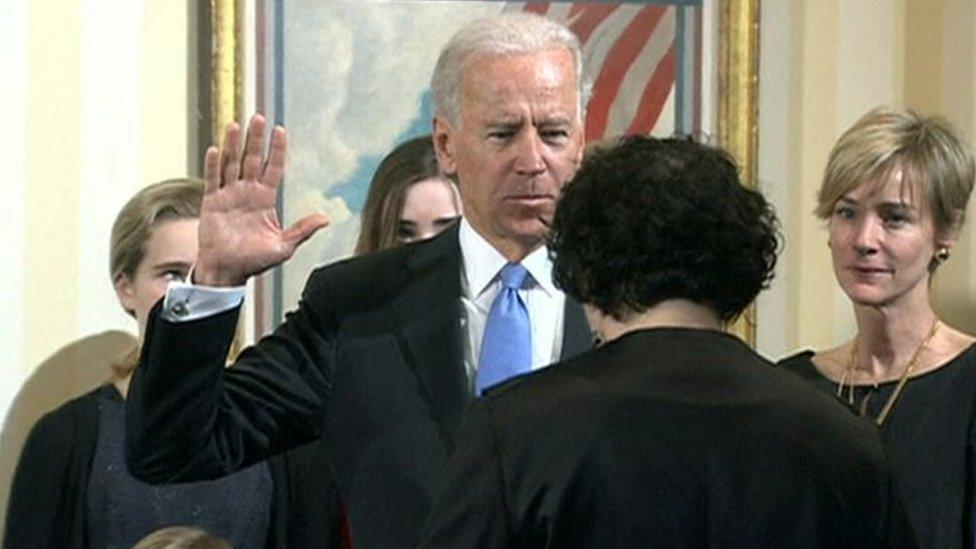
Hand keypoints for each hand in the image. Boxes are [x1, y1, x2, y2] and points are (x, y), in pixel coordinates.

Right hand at [194, 114, 328, 285]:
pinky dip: (214, 165)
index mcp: (265, 199)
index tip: (281, 130)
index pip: (273, 168)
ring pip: (231, 164)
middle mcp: (246, 192)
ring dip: (233, 145)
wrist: (227, 272)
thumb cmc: (254, 261)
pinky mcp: (211, 202)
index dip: (277, 150)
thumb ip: (302, 230)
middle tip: (258, 118)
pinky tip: (216, 149)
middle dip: (255, 139)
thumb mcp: (284, 246)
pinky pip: (212, 180)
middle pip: (251, 159)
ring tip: (236, 125)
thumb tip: (326, 219)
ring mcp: (228, 195)